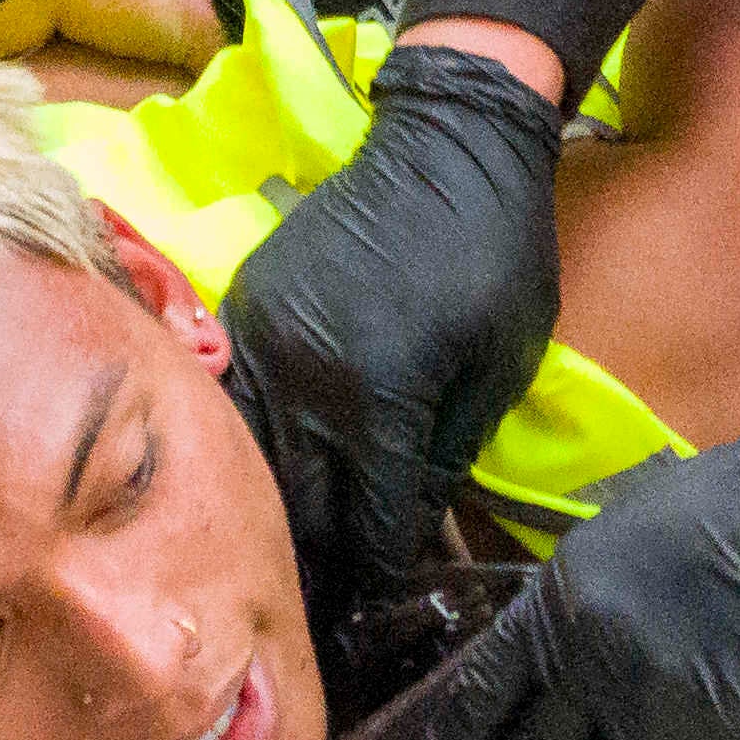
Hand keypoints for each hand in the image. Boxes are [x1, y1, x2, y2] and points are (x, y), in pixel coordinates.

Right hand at [219, 35, 569, 597]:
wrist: (447, 139)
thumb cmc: (497, 251)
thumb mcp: (501, 365)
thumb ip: (448, 453)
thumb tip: (410, 519)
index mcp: (379, 402)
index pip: (369, 527)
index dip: (382, 574)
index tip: (387, 600)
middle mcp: (305, 380)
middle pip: (296, 509)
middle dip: (319, 559)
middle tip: (333, 594)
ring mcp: (262, 340)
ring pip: (250, 458)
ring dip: (274, 505)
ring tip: (295, 543)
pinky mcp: (244, 306)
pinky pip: (238, 399)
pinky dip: (253, 440)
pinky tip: (267, 465)